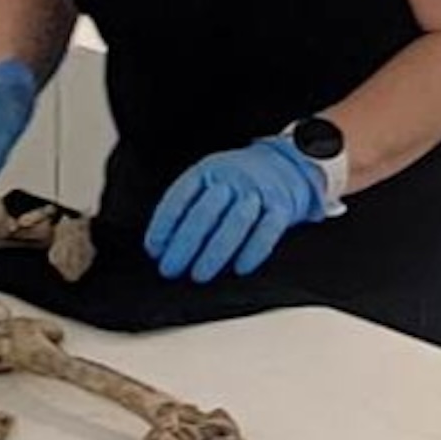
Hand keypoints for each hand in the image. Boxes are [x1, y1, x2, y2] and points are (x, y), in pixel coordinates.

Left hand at [144, 136, 330, 281]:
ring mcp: (257, 192)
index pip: (179, 197)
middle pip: (204, 212)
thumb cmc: (236, 183)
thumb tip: (160, 247)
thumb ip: (186, 208)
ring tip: (199, 275)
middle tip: (171, 269)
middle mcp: (231, 179)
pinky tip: (239, 269)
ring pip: (235, 222)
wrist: (286, 164)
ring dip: (215, 252)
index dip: (164, 225)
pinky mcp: (281, 208)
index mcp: (206, 171)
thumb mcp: (208, 182)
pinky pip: (268, 231)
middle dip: (184, 245)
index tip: (154, 250)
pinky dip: (253, 251)